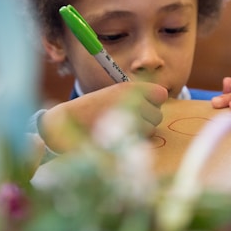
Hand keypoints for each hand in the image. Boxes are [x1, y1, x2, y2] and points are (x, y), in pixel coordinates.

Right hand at [38, 82, 167, 152]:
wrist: (67, 121)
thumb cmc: (92, 108)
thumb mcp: (114, 94)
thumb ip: (138, 96)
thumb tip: (162, 101)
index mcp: (129, 88)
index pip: (161, 94)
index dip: (154, 102)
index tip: (143, 107)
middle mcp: (132, 101)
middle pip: (158, 115)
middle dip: (148, 120)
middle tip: (129, 121)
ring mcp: (129, 119)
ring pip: (151, 130)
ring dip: (140, 132)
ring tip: (121, 130)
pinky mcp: (125, 137)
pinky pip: (140, 142)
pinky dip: (133, 143)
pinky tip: (119, 139)